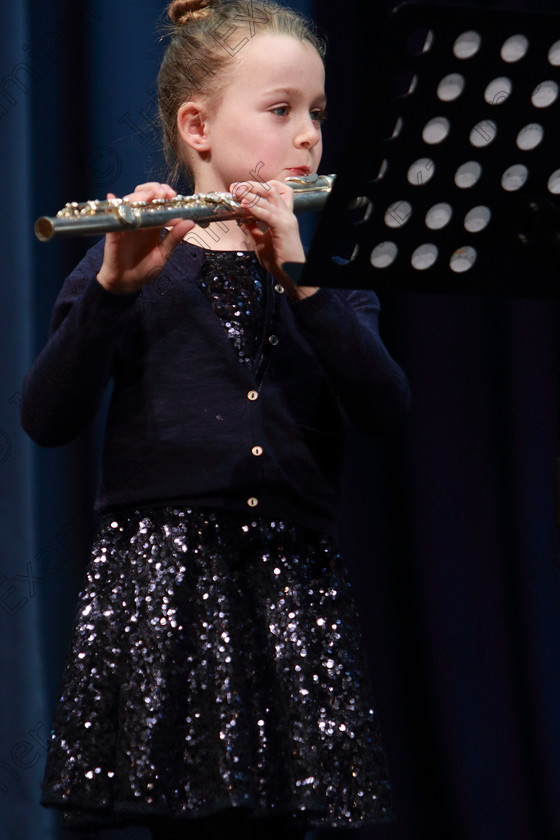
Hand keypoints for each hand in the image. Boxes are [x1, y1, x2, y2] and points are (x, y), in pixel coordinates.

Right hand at [96, 183, 195, 293]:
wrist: (127, 283)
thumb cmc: (145, 268)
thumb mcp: (163, 254)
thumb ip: (175, 238)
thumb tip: (190, 222)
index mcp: (154, 223)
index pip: (159, 201)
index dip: (166, 194)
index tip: (174, 195)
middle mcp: (140, 219)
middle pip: (144, 194)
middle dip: (154, 189)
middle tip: (164, 193)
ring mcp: (126, 222)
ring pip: (130, 200)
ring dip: (140, 195)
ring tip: (149, 196)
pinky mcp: (113, 230)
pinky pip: (112, 215)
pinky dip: (114, 205)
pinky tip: (115, 198)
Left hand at [230, 179, 317, 298]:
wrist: (292, 275)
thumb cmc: (280, 261)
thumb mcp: (261, 242)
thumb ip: (253, 230)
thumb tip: (243, 221)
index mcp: (282, 216)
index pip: (274, 191)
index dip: (257, 187)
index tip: (240, 190)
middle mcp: (286, 214)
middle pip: (271, 188)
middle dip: (251, 185)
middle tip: (234, 187)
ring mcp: (286, 219)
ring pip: (270, 196)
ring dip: (250, 192)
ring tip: (236, 191)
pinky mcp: (284, 228)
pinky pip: (268, 213)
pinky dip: (255, 208)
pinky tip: (244, 205)